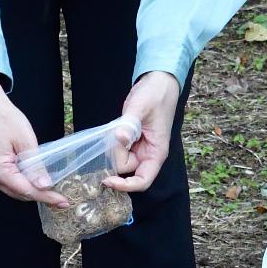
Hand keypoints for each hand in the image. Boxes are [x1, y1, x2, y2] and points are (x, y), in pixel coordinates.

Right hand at [0, 76, 65, 206]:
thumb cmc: (4, 118)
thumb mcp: (25, 141)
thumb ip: (35, 166)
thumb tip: (45, 186)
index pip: (26, 190)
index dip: (46, 197)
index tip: (63, 201)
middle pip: (20, 193)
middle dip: (41, 195)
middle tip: (62, 199)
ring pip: (15, 190)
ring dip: (33, 190)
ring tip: (53, 192)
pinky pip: (10, 183)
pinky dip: (24, 183)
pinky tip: (37, 181)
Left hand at [104, 71, 180, 193]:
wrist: (159, 82)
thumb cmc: (156, 94)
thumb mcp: (141, 107)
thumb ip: (129, 125)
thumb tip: (119, 138)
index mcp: (156, 153)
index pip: (142, 181)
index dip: (125, 185)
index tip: (107, 179)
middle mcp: (148, 154)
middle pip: (125, 169)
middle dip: (115, 156)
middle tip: (113, 134)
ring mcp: (139, 148)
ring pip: (119, 159)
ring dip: (112, 148)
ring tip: (115, 128)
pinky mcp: (131, 141)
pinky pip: (118, 149)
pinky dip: (112, 143)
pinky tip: (113, 130)